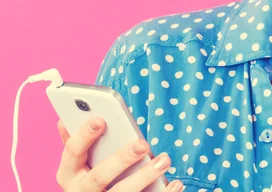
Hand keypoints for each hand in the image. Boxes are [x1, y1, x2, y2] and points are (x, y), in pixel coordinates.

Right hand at [56, 117, 182, 191]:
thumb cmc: (89, 180)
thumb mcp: (77, 165)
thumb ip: (76, 144)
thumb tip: (64, 120)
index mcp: (69, 174)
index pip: (72, 153)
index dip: (84, 136)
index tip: (100, 120)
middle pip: (99, 177)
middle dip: (121, 159)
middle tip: (143, 144)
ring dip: (145, 176)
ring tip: (164, 160)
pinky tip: (176, 183)